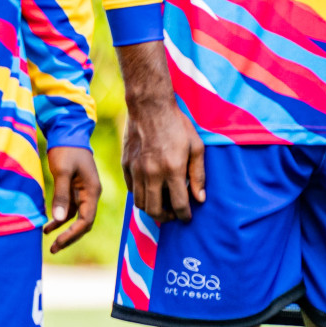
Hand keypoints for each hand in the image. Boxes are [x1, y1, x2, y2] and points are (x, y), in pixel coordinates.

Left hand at [45, 146, 100, 252]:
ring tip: (49, 241)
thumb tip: (59, 219)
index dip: (73, 233)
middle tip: (53, 249)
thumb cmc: (66, 151)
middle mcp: (90, 194)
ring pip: (76, 218)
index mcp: (92, 190)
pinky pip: (69, 210)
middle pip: (84, 223)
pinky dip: (60, 219)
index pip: (86, 219)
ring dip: (64, 230)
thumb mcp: (63, 171)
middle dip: (70, 237)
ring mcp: (83, 193)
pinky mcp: (74, 190)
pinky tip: (47, 226)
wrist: (68, 134)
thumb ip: (61, 195)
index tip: (57, 242)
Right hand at [122, 98, 204, 223]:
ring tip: (163, 206)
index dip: (185, 215)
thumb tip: (200, 198)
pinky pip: (131, 190)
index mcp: (172, 169)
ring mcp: (136, 171)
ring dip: (152, 210)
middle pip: (155, 210)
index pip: (179, 204)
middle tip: (174, 215)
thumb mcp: (196, 146)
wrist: (150, 108)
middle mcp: (152, 174)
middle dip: (167, 218)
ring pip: (141, 203)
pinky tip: (151, 190)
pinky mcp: (125, 166)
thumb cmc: (178, 125)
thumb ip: (198, 174)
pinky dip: (141, 196)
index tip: (188, 218)